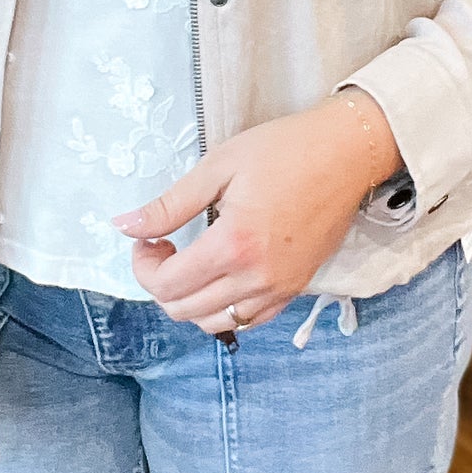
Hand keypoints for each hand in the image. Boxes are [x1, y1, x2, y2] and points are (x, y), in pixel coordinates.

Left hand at [110, 90, 399, 334]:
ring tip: (189, 260)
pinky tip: (220, 275)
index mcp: (234, 245)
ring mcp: (280, 289)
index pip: (168, 285)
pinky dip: (223, 308)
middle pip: (185, 310)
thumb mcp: (218, 166)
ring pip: (215, 322)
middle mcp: (257, 277)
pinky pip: (249, 319)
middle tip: (162, 245)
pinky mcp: (296, 288)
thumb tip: (125, 226)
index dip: (142, 266)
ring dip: (189, 300)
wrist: (346, 153)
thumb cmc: (284, 150)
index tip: (145, 239)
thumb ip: (170, 204)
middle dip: (159, 282)